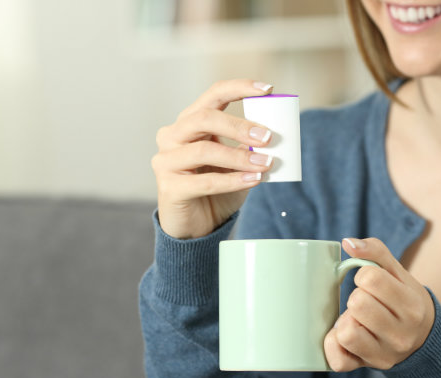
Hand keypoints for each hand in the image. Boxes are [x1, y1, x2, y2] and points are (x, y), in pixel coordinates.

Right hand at [152, 79, 274, 238]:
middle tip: (268, 137)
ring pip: (205, 150)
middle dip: (239, 126)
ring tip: (265, 164)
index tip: (268, 90)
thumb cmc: (217, 189)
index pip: (213, 94)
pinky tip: (254, 180)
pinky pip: (205, 181)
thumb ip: (249, 146)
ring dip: (239, 157)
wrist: (197, 226)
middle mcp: (172, 136)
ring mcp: (166, 161)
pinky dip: (233, 180)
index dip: (240, 87)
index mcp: (190, 122)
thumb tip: (274, 134)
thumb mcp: (237, 162)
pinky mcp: (169, 187)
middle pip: (204, 118)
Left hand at [324, 237, 435, 370]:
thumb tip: (347, 243)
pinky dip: (334, 345)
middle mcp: (402, 334)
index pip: (370, 278)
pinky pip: (338, 360)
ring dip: (345, 321)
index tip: (371, 283)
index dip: (364, 275)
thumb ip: (375, 251)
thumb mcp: (398, 273)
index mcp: (412, 306)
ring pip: (346, 332)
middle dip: (355, 297)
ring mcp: (385, 355)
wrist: (422, 339)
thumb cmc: (404, 300)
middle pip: (356, 303)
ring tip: (356, 320)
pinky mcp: (367, 367)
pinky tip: (343, 336)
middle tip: (365, 303)